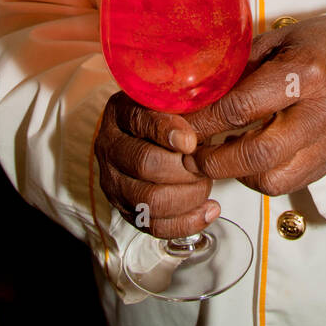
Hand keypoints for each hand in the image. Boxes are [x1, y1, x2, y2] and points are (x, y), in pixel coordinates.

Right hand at [94, 92, 219, 238]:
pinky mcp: (125, 209)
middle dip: (185, 169)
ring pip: (150, 200)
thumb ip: (186, 102)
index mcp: (120, 112)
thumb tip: (215, 110)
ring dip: (188, 195)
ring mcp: (113, 181)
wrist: (143, 138)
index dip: (167, 132)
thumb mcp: (171, 100)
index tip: (191, 141)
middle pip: (145, 164)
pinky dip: (187, 222)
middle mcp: (109, 147)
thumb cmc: (166, 117)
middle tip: (206, 164)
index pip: (140, 121)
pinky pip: (155, 226)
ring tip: (206, 185)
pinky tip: (209, 210)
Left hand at [183, 16, 325, 194]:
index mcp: (307, 72)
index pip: (242, 107)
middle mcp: (323, 111)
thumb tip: (193, 96)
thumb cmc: (318, 45)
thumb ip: (239, 69)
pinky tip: (248, 159)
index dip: (204, 120)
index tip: (180, 123)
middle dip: (214, 160)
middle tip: (190, 153)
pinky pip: (289, 184)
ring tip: (220, 155)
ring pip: (273, 178)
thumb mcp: (276, 41)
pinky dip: (260, 177)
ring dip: (237, 173)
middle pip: (258, 154)